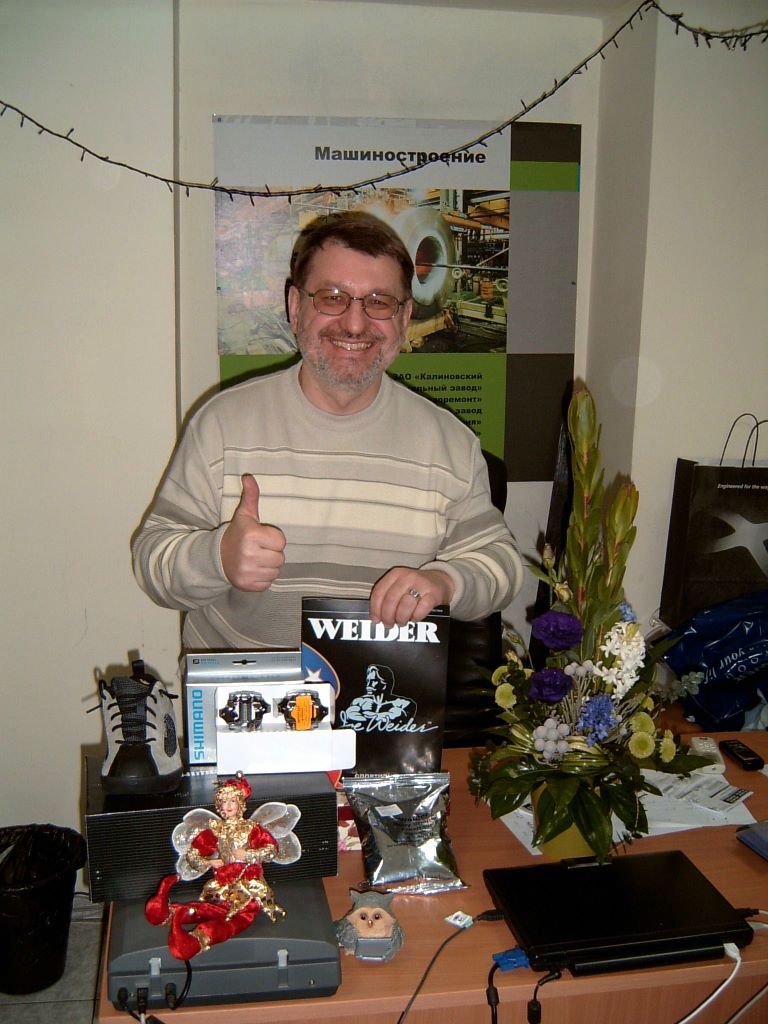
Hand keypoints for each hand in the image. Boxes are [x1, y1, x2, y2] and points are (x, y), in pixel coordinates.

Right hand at [220, 474, 285, 590]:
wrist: (217, 557)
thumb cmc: (237, 534)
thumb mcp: (244, 514)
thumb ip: (251, 496)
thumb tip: (248, 476)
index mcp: (252, 535)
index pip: (281, 541)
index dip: (273, 539)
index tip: (261, 538)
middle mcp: (250, 554)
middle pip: (280, 558)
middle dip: (272, 553)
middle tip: (259, 549)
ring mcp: (248, 572)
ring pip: (276, 571)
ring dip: (269, 566)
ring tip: (256, 559)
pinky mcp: (248, 585)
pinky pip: (268, 583)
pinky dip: (263, 578)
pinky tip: (254, 570)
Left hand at [369, 567, 453, 627]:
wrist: (440, 581)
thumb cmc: (417, 587)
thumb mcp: (400, 586)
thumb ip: (388, 597)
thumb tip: (377, 617)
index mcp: (396, 574)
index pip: (379, 592)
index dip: (375, 609)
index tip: (376, 620)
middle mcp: (407, 577)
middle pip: (390, 600)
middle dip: (387, 616)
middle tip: (389, 624)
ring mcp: (421, 585)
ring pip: (404, 606)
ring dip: (401, 618)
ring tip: (402, 622)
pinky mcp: (433, 594)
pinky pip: (420, 610)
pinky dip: (415, 617)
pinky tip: (414, 618)